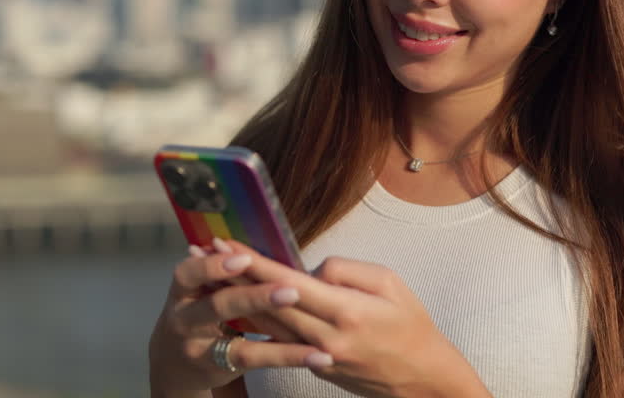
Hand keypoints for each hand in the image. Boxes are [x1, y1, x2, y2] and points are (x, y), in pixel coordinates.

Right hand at [148, 241, 329, 393]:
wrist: (175, 363)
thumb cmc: (198, 313)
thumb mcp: (200, 289)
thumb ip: (223, 270)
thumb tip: (259, 246)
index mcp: (182, 291)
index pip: (189, 273)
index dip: (214, 265)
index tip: (244, 257)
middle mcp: (185, 321)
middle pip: (218, 306)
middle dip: (254, 296)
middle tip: (290, 289)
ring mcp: (201, 349)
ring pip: (239, 342)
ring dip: (280, 340)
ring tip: (312, 333)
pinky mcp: (220, 369)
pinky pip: (257, 361)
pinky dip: (287, 356)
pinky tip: (314, 354)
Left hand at [230, 241, 485, 397]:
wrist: (422, 378)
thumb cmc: (411, 325)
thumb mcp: (390, 283)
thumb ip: (345, 270)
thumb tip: (310, 271)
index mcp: (344, 312)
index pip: (286, 283)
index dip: (253, 262)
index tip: (227, 243)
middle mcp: (324, 338)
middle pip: (267, 303)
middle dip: (233, 275)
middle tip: (202, 251)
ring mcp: (316, 357)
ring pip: (266, 325)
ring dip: (236, 297)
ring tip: (209, 274)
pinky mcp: (313, 367)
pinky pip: (278, 341)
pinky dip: (254, 321)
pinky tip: (234, 304)